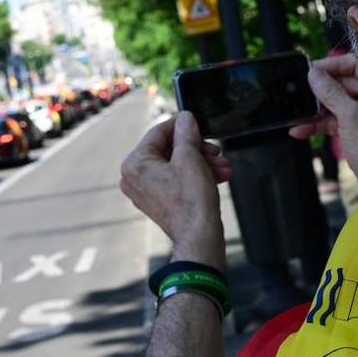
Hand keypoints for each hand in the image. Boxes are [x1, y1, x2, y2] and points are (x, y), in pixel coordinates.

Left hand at [120, 112, 228, 267]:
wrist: (199, 238)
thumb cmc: (192, 202)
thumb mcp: (191, 158)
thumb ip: (186, 134)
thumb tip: (184, 118)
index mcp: (135, 164)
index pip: (158, 133)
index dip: (182, 126)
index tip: (197, 124)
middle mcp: (134, 178)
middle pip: (169, 150)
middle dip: (197, 150)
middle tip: (216, 151)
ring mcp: (145, 192)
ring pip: (176, 166)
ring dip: (202, 163)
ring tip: (222, 167)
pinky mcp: (159, 202)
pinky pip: (176, 180)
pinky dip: (195, 176)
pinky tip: (217, 176)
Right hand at [289, 53, 357, 194]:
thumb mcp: (349, 116)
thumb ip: (331, 93)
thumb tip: (314, 74)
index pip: (355, 64)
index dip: (333, 65)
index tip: (313, 69)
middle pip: (342, 83)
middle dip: (320, 88)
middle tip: (302, 92)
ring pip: (336, 103)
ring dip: (315, 109)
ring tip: (297, 113)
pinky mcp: (356, 131)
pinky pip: (334, 121)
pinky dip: (318, 125)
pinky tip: (300, 130)